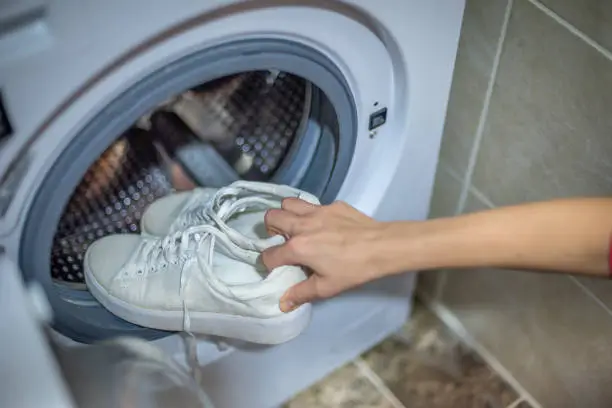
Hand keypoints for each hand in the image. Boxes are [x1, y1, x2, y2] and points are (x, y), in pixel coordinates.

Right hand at [262, 199, 388, 311]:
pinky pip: (313, 204)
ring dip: (287, 214)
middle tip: (284, 240)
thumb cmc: (354, 269)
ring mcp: (318, 211)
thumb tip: (282, 303)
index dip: (270, 264)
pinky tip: (323, 225)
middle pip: (271, 217)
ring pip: (289, 203)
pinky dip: (311, 213)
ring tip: (297, 227)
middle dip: (272, 229)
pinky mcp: (333, 205)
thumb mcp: (327, 287)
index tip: (279, 267)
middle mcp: (302, 225)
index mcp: (298, 247)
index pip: (269, 254)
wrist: (383, 246)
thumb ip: (301, 294)